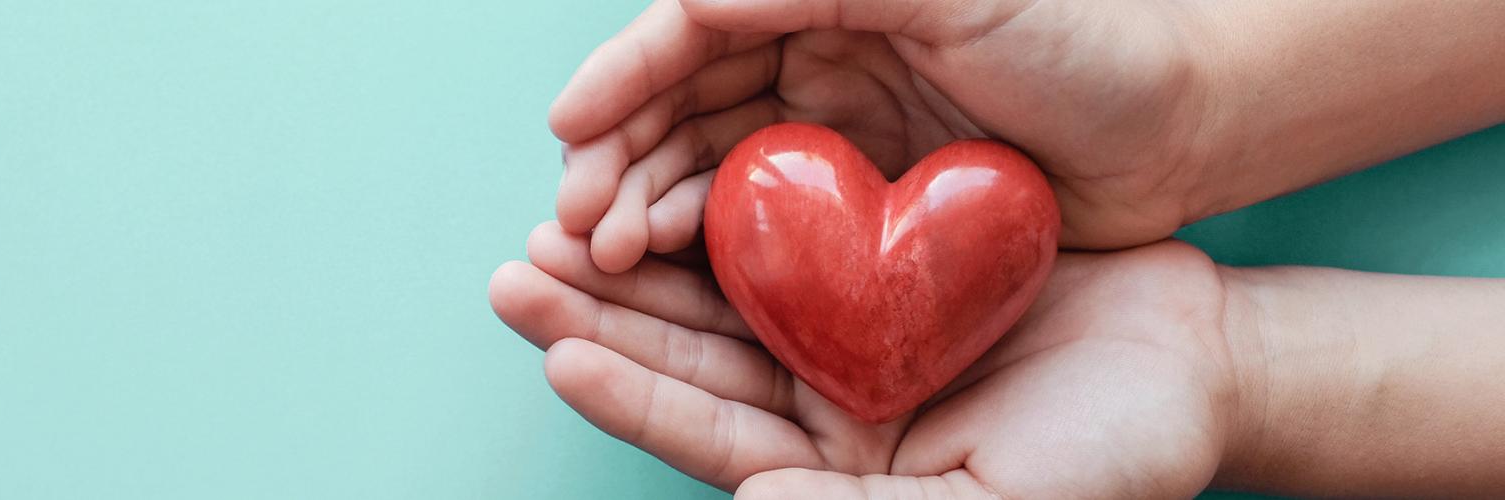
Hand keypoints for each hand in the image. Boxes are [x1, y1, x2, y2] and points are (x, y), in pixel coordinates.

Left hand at [489, 222, 1245, 497]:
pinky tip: (667, 173)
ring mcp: (843, 334)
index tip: (558, 349)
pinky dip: (723, 205)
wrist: (1197, 364)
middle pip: (687, 357)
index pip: (708, 433)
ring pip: (717, 291)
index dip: (631, 395)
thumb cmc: (1117, 456)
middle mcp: (820, 405)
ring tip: (558, 219)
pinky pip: (782, 233)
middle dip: (598, 313)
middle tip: (517, 268)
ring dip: (639, 255)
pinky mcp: (873, 268)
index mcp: (833, 470)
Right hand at [549, 0, 1223, 273]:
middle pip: (677, 107)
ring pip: (703, 171)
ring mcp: (830, 139)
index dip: (621, 77)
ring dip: (641, 208)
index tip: (569, 127)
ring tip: (603, 254)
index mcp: (823, 1)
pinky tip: (667, 272)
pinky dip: (702, 250)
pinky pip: (756, 230)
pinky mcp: (856, 214)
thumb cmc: (1088, 44)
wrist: (1184, 132)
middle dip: (613, 159)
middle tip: (573, 222)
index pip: (690, 31)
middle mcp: (811, 61)